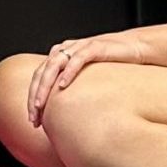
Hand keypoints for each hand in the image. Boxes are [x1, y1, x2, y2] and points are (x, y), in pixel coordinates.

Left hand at [27, 30, 155, 125]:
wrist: (133, 48)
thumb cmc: (111, 66)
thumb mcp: (87, 78)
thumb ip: (74, 89)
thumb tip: (64, 115)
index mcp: (61, 56)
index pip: (40, 76)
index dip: (33, 96)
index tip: (33, 119)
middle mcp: (67, 49)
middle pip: (42, 71)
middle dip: (34, 95)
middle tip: (33, 117)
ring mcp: (79, 47)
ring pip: (54, 64)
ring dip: (45, 86)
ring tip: (40, 104)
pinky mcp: (94, 47)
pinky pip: (77, 59)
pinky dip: (68, 71)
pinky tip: (62, 86)